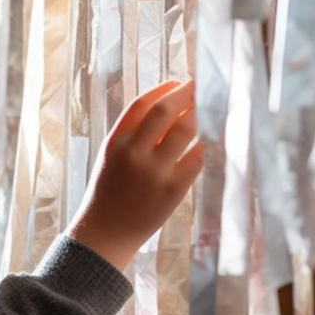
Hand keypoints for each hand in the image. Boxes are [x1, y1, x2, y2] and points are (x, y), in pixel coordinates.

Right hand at [65, 79, 204, 271]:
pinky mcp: (172, 190)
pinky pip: (196, 158)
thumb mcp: (111, 157)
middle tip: (200, 86)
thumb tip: (171, 107)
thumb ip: (134, 134)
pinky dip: (205, 144)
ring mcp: (154, 172)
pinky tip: (209, 138)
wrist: (105, 233)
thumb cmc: (110, 192)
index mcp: (115, 142)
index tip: (178, 82)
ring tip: (208, 108)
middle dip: (187, 93)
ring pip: (184, 131)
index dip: (163, 89)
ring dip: (199, 114)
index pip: (141, 103)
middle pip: (165, 111)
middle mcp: (133, 153)